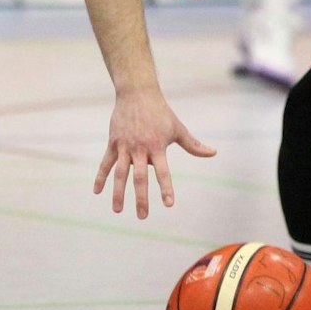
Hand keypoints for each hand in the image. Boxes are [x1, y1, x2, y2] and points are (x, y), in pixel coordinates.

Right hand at [93, 88, 215, 217]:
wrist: (137, 93)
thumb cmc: (161, 112)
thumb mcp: (178, 128)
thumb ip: (193, 144)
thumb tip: (213, 153)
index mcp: (157, 146)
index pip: (163, 172)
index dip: (166, 187)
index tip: (168, 204)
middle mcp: (140, 148)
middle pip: (139, 177)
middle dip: (141, 198)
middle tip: (143, 216)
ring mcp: (125, 146)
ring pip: (120, 173)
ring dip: (118, 193)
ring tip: (117, 211)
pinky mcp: (113, 143)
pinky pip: (106, 163)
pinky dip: (100, 177)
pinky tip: (97, 191)